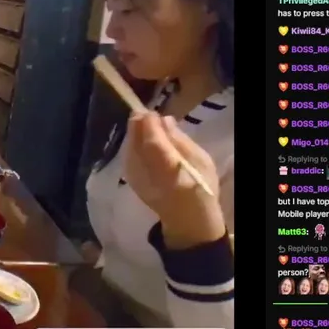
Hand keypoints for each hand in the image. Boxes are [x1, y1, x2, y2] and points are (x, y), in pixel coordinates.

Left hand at [122, 113, 224, 248]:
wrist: (187, 217)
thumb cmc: (200, 186)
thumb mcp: (200, 160)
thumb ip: (179, 139)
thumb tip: (164, 121)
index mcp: (168, 168)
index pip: (151, 139)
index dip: (149, 122)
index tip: (153, 111)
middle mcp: (146, 172)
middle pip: (134, 141)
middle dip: (138, 124)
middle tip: (148, 116)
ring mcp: (134, 177)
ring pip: (129, 146)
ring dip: (135, 134)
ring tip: (148, 129)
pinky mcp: (130, 180)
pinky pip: (128, 155)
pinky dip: (134, 145)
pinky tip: (144, 144)